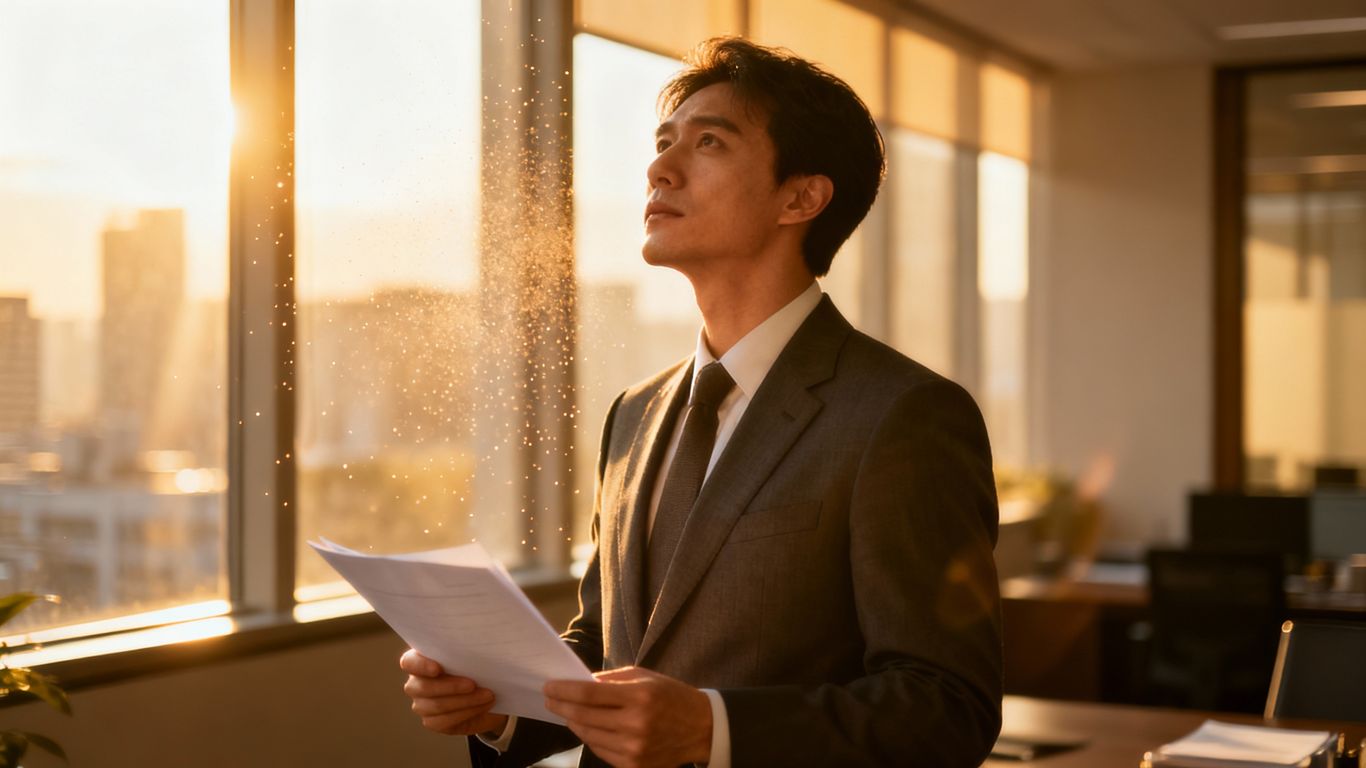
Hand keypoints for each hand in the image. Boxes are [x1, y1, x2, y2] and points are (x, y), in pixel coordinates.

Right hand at [400, 649, 508, 736]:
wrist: (488, 694)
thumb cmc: (477, 668)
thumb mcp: (474, 656)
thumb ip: (467, 651)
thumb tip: (476, 648)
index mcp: (420, 660)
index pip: (409, 662)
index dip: (421, 665)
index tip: (438, 668)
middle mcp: (416, 683)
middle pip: (424, 687)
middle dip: (451, 686)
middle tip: (473, 684)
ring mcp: (421, 704)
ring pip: (436, 706)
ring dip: (465, 701)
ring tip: (487, 695)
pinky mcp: (432, 721)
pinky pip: (444, 721)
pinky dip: (467, 713)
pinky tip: (483, 706)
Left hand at [543, 666, 711, 767]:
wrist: (701, 728)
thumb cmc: (672, 696)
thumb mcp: (646, 677)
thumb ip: (612, 680)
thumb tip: (581, 682)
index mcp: (640, 696)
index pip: (589, 694)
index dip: (564, 690)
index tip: (549, 686)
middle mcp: (636, 725)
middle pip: (583, 717)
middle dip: (561, 706)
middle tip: (550, 699)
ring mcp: (634, 749)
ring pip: (589, 736)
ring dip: (573, 723)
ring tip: (566, 713)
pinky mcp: (634, 766)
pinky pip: (601, 751)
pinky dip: (590, 738)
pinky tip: (586, 728)